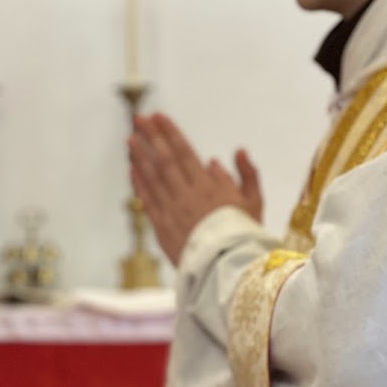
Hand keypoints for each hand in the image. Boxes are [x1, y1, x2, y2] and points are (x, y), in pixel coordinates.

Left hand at [128, 113, 254, 265]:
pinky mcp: (162, 229)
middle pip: (165, 160)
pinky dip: (139, 183)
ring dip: (140, 157)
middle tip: (139, 119)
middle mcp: (187, 196)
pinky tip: (133, 170)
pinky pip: (147, 201)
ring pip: (152, 179)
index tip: (159, 116)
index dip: (170, 133)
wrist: (228, 271)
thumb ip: (246, 175)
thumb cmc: (245, 237)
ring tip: (130, 139)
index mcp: (209, 187)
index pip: (185, 153)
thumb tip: (231, 153)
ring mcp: (172, 212)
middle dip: (151, 137)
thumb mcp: (255, 204)